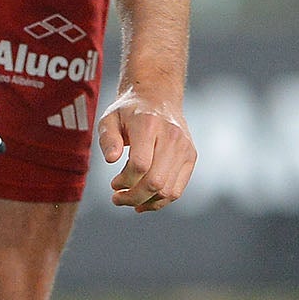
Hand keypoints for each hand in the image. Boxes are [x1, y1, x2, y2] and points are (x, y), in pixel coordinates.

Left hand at [96, 86, 194, 211]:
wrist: (158, 96)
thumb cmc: (129, 111)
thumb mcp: (109, 118)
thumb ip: (108, 138)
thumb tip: (111, 159)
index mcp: (149, 124)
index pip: (140, 164)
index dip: (124, 181)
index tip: (113, 184)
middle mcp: (171, 136)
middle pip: (155, 181)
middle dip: (133, 197)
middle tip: (117, 198)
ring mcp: (184, 148)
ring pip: (168, 190)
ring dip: (146, 203)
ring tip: (130, 201)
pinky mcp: (190, 156)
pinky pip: (177, 190)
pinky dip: (160, 201)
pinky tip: (145, 201)